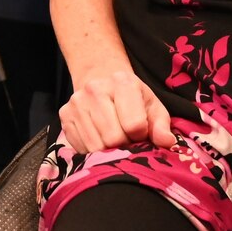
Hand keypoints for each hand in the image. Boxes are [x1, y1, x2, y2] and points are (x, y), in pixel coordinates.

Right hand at [59, 69, 176, 153]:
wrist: (101, 79)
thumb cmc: (132, 98)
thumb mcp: (152, 106)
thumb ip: (161, 125)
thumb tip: (167, 143)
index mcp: (122, 82)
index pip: (134, 125)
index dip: (142, 136)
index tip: (141, 133)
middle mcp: (95, 89)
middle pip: (113, 138)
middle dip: (124, 146)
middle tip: (127, 140)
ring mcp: (76, 102)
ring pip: (95, 146)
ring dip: (108, 151)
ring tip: (114, 140)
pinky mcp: (64, 115)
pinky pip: (80, 147)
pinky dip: (92, 151)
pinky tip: (99, 139)